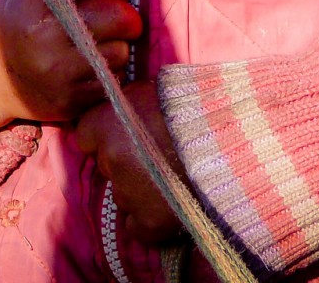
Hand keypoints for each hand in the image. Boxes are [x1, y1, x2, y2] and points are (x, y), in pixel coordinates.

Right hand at [0, 0, 140, 122]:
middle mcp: (43, 33)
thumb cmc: (21, 20)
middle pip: (115, 16)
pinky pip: (111, 79)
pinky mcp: (69, 98)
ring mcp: (56, 70)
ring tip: (105, 43)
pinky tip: (96, 64)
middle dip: (127, 15)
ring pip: (119, 51)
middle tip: (126, 19)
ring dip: (120, 45)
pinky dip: (110, 70)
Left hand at [75, 81, 185, 245]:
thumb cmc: (194, 106)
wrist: (233, 139)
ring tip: (173, 178)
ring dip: (140, 190)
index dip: (106, 136)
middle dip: (126, 162)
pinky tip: (172, 204)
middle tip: (157, 156)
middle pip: (107, 165)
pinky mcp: (149, 223)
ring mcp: (128, 192)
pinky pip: (138, 227)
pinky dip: (151, 221)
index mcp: (106, 121)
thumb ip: (128, 105)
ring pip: (123, 196)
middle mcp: (111, 157)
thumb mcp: (153, 92)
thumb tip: (118, 110)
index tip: (126, 135)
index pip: (86, 136)